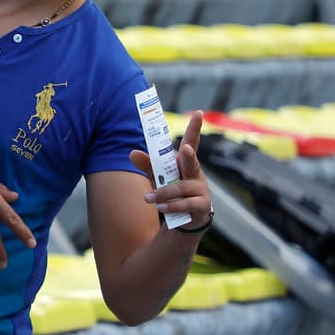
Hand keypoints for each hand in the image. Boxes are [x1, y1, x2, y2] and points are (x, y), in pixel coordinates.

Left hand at [130, 110, 212, 227]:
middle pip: (192, 162)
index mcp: (186, 163)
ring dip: (163, 192)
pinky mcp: (202, 206)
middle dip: (189, 155)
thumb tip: (131, 152)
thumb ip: (147, 165)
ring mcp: (201, 190)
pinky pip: (186, 204)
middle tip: (186, 148)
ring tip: (148, 198)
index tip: (199, 113)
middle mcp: (196, 174)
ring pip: (181, 187)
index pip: (192, 142)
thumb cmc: (171, 193)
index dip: (195, 128)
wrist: (183, 221)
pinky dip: (171, 205)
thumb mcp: (158, 177)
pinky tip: (161, 208)